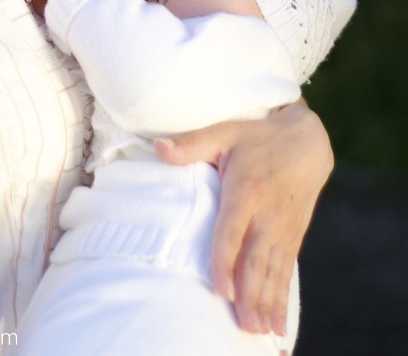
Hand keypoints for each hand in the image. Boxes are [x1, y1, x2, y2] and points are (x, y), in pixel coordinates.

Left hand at [156, 100, 332, 336]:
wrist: (306, 143)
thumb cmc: (256, 138)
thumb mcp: (224, 132)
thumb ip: (191, 144)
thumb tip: (158, 147)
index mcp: (247, 189)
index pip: (233, 229)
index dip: (226, 260)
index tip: (221, 289)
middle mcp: (268, 213)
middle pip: (256, 259)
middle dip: (249, 294)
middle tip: (241, 325)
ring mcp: (282, 229)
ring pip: (272, 271)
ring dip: (265, 303)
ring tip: (256, 331)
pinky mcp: (292, 238)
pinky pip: (285, 273)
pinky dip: (281, 301)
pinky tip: (276, 326)